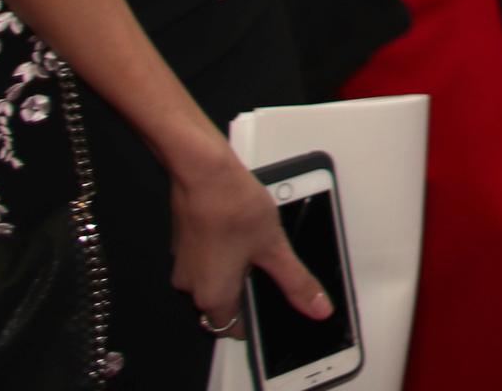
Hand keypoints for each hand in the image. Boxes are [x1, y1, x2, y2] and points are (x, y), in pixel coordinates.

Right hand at [168, 144, 330, 336]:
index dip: (253, 324)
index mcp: (213, 296)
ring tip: (259, 250)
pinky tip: (242, 235)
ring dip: (235, 272)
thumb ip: (296, 282)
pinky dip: (223, 255)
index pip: (232, 329)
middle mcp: (191, 286)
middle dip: (246, 293)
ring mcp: (183, 264)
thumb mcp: (275, 248)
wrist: (203, 173)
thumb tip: (317, 308)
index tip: (272, 310)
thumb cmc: (234, 208)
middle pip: (221, 305)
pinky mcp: (183, 243)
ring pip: (213, 281)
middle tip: (270, 274)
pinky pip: (206, 261)